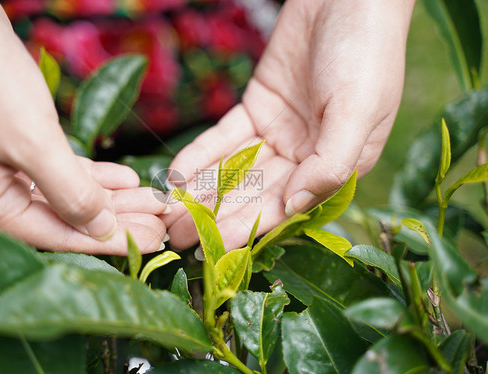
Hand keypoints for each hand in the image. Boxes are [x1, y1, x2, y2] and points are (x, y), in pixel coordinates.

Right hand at [0, 0, 166, 253]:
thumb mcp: (32, 142)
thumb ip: (69, 192)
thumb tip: (101, 229)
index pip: (59, 237)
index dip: (111, 240)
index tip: (154, 240)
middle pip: (65, 219)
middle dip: (118, 218)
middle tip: (162, 222)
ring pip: (65, 194)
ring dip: (111, 196)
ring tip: (151, 199)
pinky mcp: (8, 147)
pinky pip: (57, 170)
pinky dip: (91, 173)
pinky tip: (124, 177)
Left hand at [164, 0, 414, 249]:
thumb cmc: (366, 53)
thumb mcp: (358, 111)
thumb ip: (331, 162)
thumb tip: (296, 205)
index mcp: (336, 166)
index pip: (287, 207)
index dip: (249, 227)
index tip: (213, 246)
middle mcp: (305, 155)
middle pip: (254, 194)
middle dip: (216, 215)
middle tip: (179, 235)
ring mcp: (279, 132)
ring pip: (235, 169)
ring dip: (203, 190)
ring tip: (170, 210)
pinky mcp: (257, 107)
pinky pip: (225, 136)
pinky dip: (202, 153)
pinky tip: (178, 172)